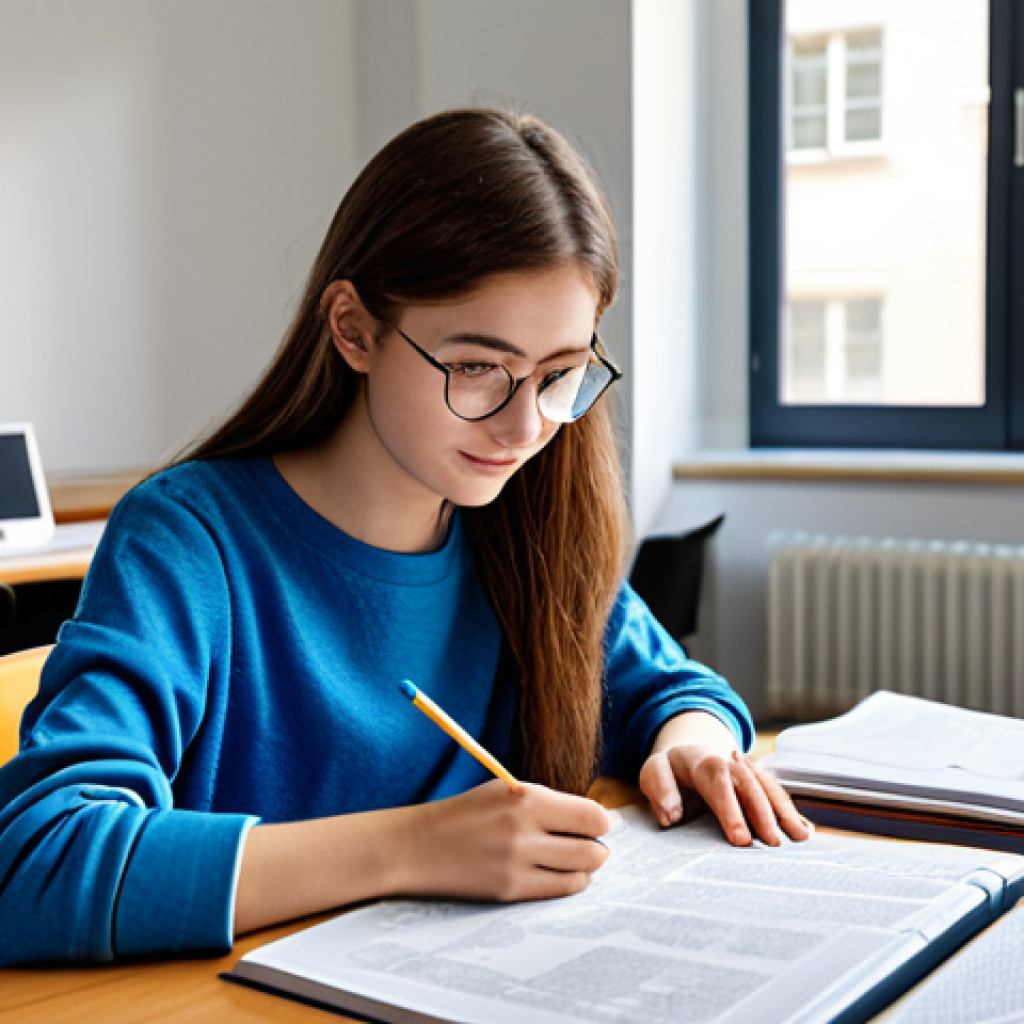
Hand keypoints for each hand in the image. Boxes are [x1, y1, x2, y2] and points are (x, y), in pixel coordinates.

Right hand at [402, 780, 611, 901]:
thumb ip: (549, 803)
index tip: (602, 824)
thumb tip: (598, 819)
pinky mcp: (509, 890)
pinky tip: (561, 874)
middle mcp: (524, 831)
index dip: (603, 821)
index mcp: (526, 799)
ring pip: (580, 873)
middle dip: (598, 847)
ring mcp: (517, 864)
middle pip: (592, 849)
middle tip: (592, 844)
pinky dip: (569, 883)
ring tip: (576, 859)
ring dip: (586, 867)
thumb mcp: (506, 791)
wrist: (418, 845)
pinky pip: (558, 890)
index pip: (591, 816)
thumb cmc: (466, 813)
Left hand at [639, 743, 811, 845]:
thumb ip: (660, 789)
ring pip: (767, 786)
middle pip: (748, 783)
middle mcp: (728, 761)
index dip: (731, 810)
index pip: (718, 782)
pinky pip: (775, 792)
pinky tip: (804, 829)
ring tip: (800, 838)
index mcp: (700, 760)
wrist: (686, 752)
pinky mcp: (756, 779)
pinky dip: (790, 810)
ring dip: (784, 811)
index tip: (741, 839)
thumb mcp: (653, 772)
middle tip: (773, 845)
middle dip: (763, 813)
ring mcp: (746, 768)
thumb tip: (672, 814)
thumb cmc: (669, 770)